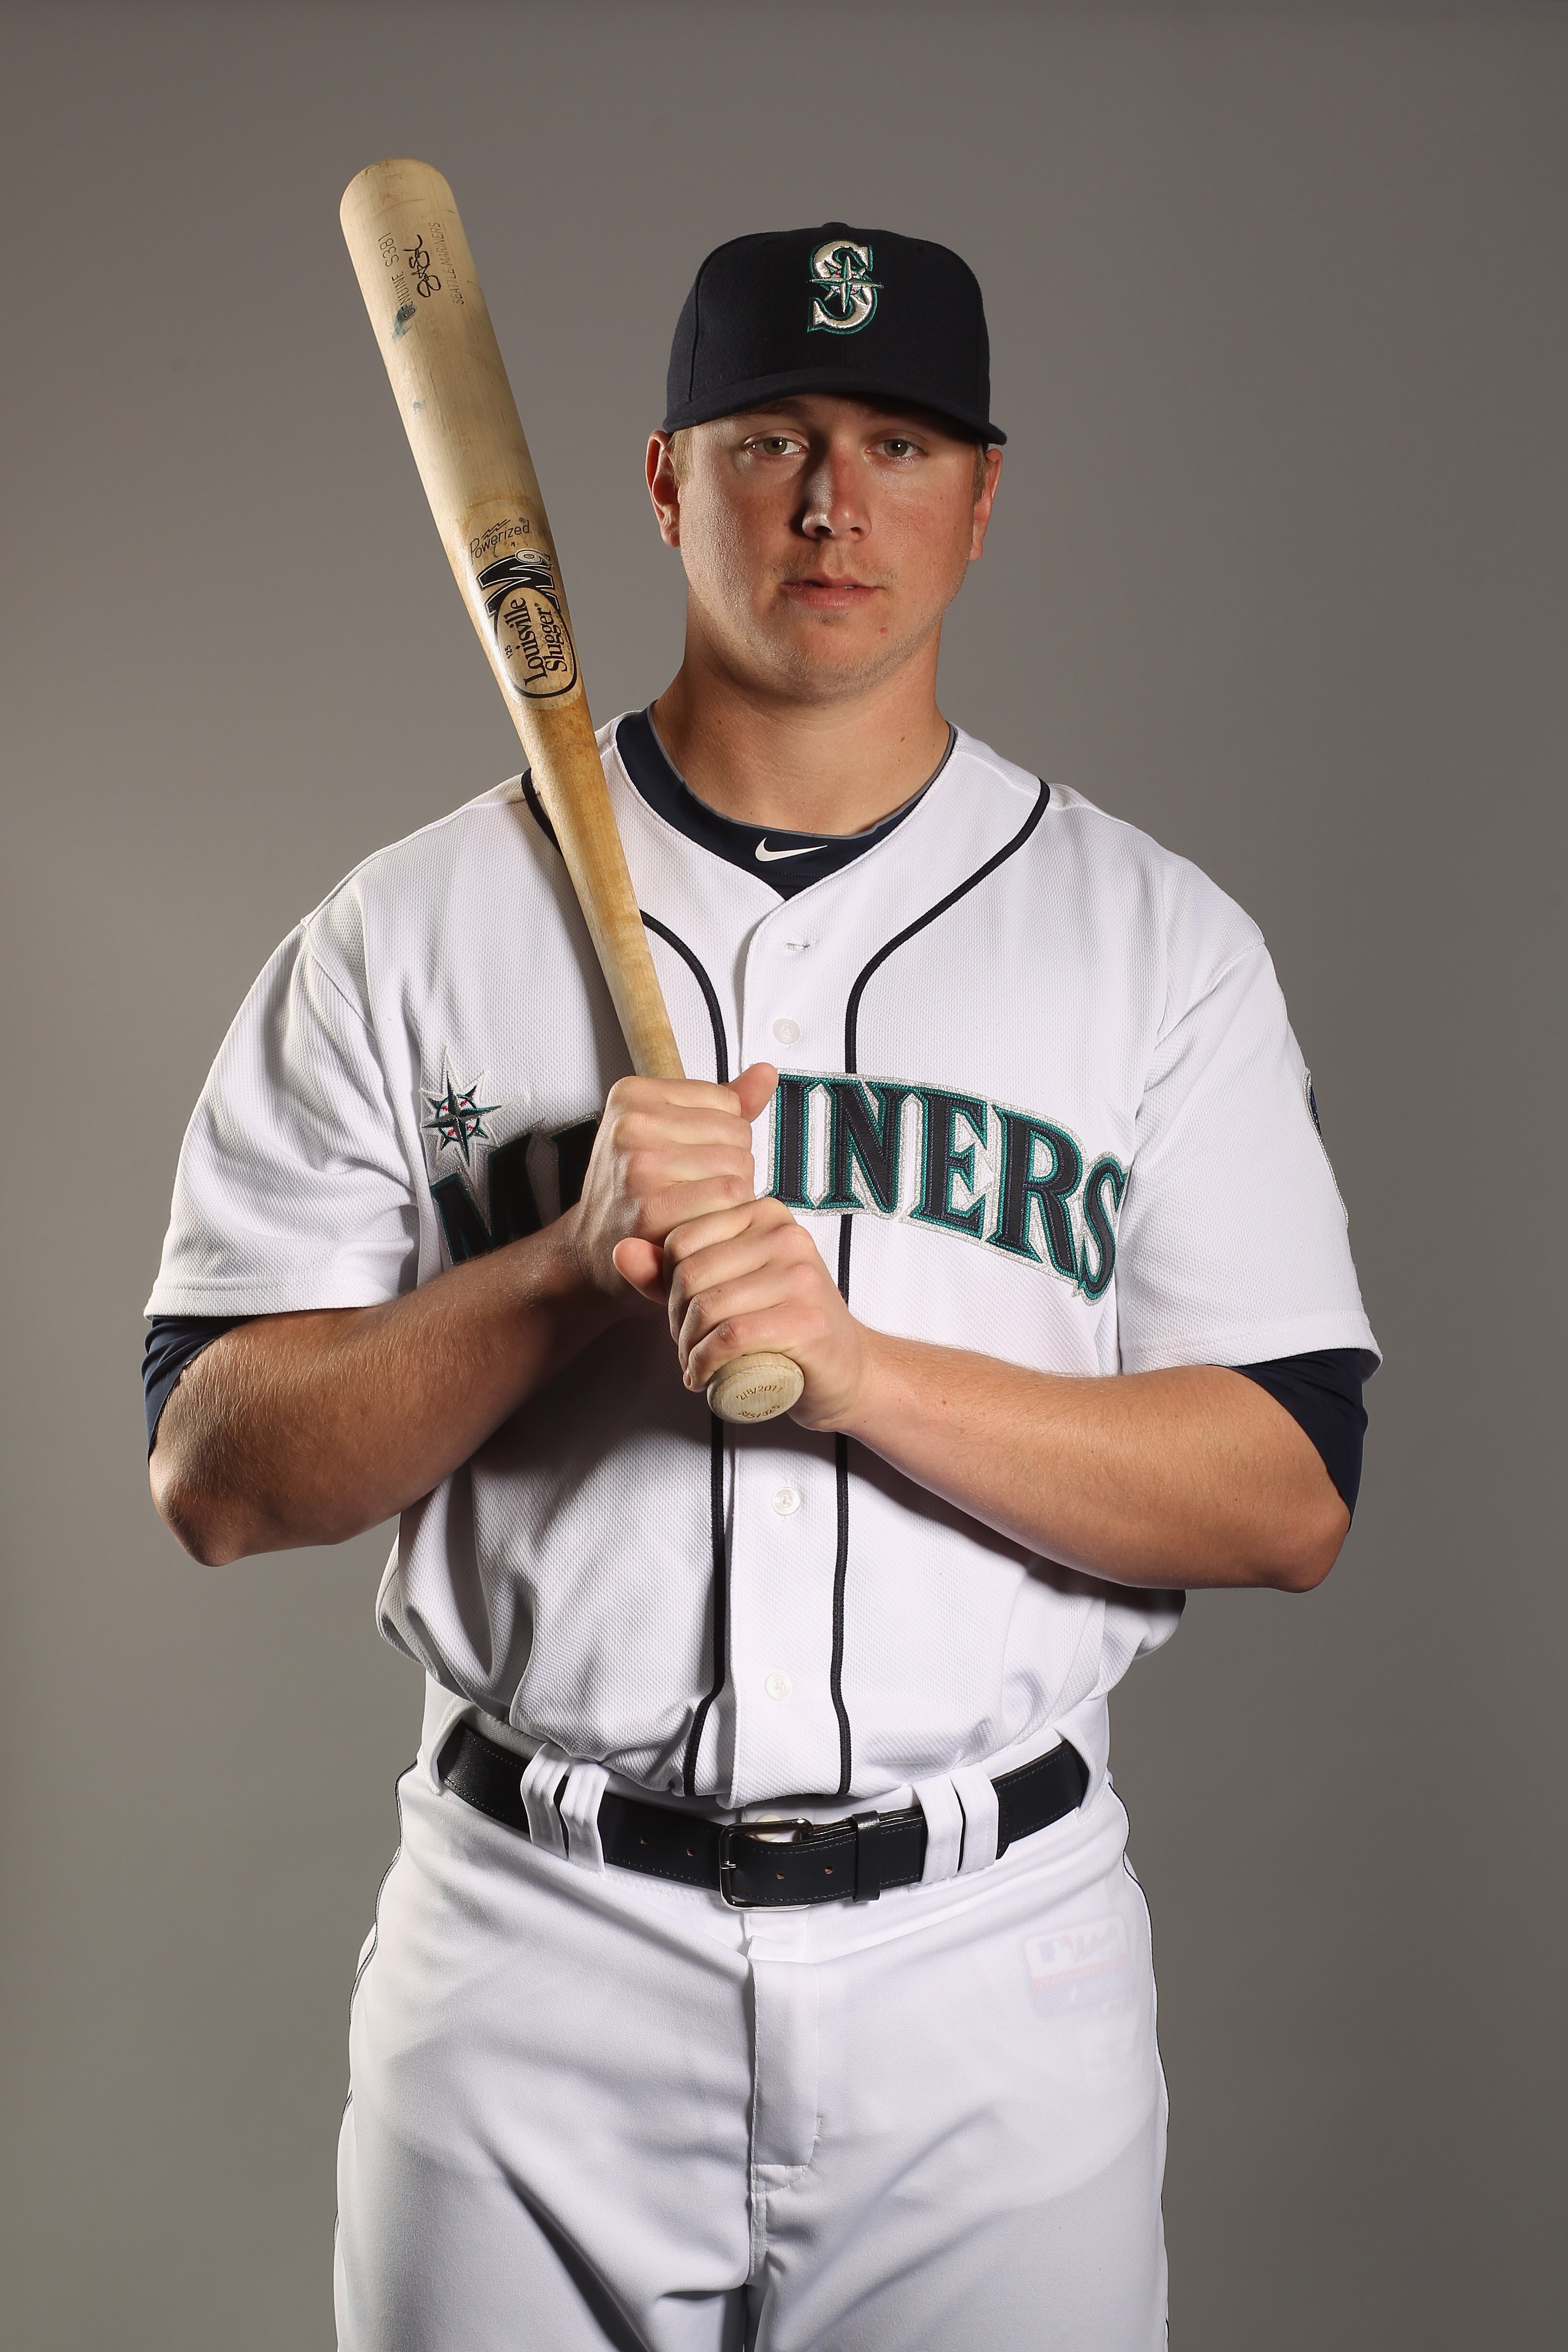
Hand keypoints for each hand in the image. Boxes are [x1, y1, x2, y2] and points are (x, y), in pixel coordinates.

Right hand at [566, 1062, 779, 1305]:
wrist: (593, 1249)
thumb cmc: (634, 1190)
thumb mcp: (668, 1131)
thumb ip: (722, 1102)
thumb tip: (765, 1073)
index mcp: (633, 1094)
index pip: (727, 1102)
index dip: (725, 1136)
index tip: (691, 1156)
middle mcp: (632, 1124)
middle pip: (737, 1134)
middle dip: (731, 1166)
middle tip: (695, 1187)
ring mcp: (640, 1165)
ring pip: (739, 1166)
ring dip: (733, 1194)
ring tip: (698, 1205)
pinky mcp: (653, 1207)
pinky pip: (729, 1196)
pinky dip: (728, 1215)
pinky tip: (702, 1222)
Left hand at [616, 1188, 875, 1431]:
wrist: (846, 1370)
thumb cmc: (781, 1327)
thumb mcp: (723, 1289)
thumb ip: (668, 1271)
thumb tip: (619, 1250)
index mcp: (763, 1214)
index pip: (681, 1240)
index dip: (666, 1286)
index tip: (680, 1317)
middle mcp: (786, 1235)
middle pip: (690, 1274)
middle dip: (674, 1321)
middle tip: (686, 1348)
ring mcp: (801, 1275)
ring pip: (708, 1306)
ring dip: (687, 1347)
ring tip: (694, 1364)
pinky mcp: (807, 1319)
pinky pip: (731, 1336)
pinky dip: (705, 1362)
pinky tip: (702, 1376)